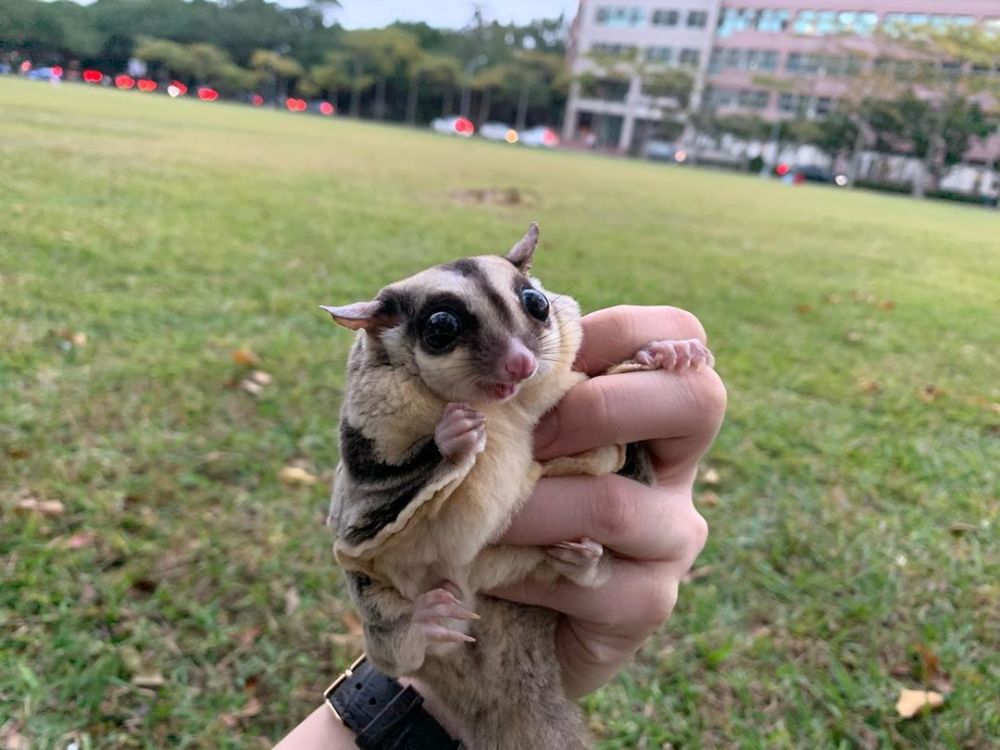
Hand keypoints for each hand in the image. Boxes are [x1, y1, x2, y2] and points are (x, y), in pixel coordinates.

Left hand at [489, 305, 725, 697]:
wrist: (495, 605)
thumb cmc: (495, 493)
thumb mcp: (499, 428)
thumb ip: (499, 385)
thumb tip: (451, 341)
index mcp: (648, 404)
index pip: (678, 336)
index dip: (618, 331)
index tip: (539, 360)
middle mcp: (675, 463)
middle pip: (699, 399)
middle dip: (597, 408)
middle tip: (528, 438)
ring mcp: (672, 534)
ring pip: (616, 503)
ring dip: (528, 506)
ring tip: (475, 517)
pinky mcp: (648, 600)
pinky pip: (590, 578)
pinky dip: (523, 570)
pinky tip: (489, 573)